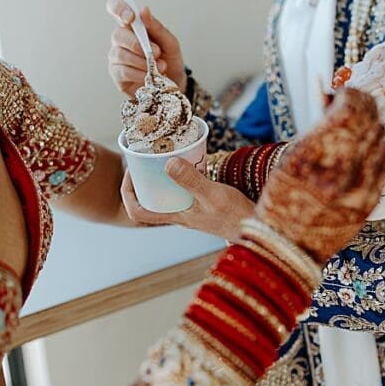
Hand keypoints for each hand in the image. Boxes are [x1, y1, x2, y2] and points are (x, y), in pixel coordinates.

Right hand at [106, 0, 187, 95]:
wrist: (172, 84)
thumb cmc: (169, 59)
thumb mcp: (169, 42)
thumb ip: (156, 27)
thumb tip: (143, 10)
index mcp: (132, 26)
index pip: (116, 9)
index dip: (119, 9)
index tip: (131, 18)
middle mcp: (121, 40)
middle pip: (117, 35)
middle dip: (136, 43)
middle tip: (156, 52)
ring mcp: (117, 57)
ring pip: (119, 54)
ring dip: (141, 61)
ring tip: (158, 67)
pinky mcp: (117, 74)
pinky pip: (122, 71)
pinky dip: (138, 73)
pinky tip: (148, 75)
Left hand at [120, 160, 254, 238]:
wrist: (257, 227)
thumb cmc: (235, 216)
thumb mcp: (212, 194)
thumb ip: (190, 180)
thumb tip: (167, 164)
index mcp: (174, 216)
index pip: (137, 212)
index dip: (127, 193)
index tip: (131, 173)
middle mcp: (178, 214)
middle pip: (148, 200)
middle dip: (141, 181)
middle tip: (143, 160)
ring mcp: (188, 209)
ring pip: (164, 195)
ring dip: (159, 177)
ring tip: (161, 157)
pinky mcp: (200, 203)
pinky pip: (180, 190)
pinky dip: (178, 177)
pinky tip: (186, 163)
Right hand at [256, 88, 384, 263]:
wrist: (287, 247)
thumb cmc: (279, 205)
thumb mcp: (287, 161)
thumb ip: (314, 133)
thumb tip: (333, 108)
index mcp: (315, 158)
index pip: (349, 111)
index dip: (348, 95)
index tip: (339, 94)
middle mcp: (342, 171)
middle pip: (369, 122)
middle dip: (361, 106)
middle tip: (349, 103)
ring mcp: (360, 187)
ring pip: (379, 140)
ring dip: (369, 126)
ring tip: (353, 126)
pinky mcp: (370, 200)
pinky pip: (383, 163)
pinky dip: (375, 149)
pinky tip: (362, 149)